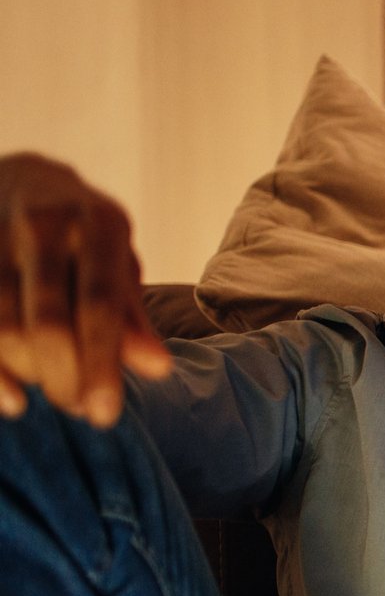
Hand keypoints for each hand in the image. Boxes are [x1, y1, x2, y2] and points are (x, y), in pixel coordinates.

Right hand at [0, 154, 169, 425]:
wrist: (20, 180)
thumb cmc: (84, 235)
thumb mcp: (118, 261)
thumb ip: (132, 314)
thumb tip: (157, 369)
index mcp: (99, 224)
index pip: (100, 304)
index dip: (102, 363)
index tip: (104, 415)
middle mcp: (45, 225)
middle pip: (49, 321)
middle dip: (64, 377)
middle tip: (79, 409)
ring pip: (4, 327)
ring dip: (28, 375)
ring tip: (53, 398)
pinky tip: (11, 399)